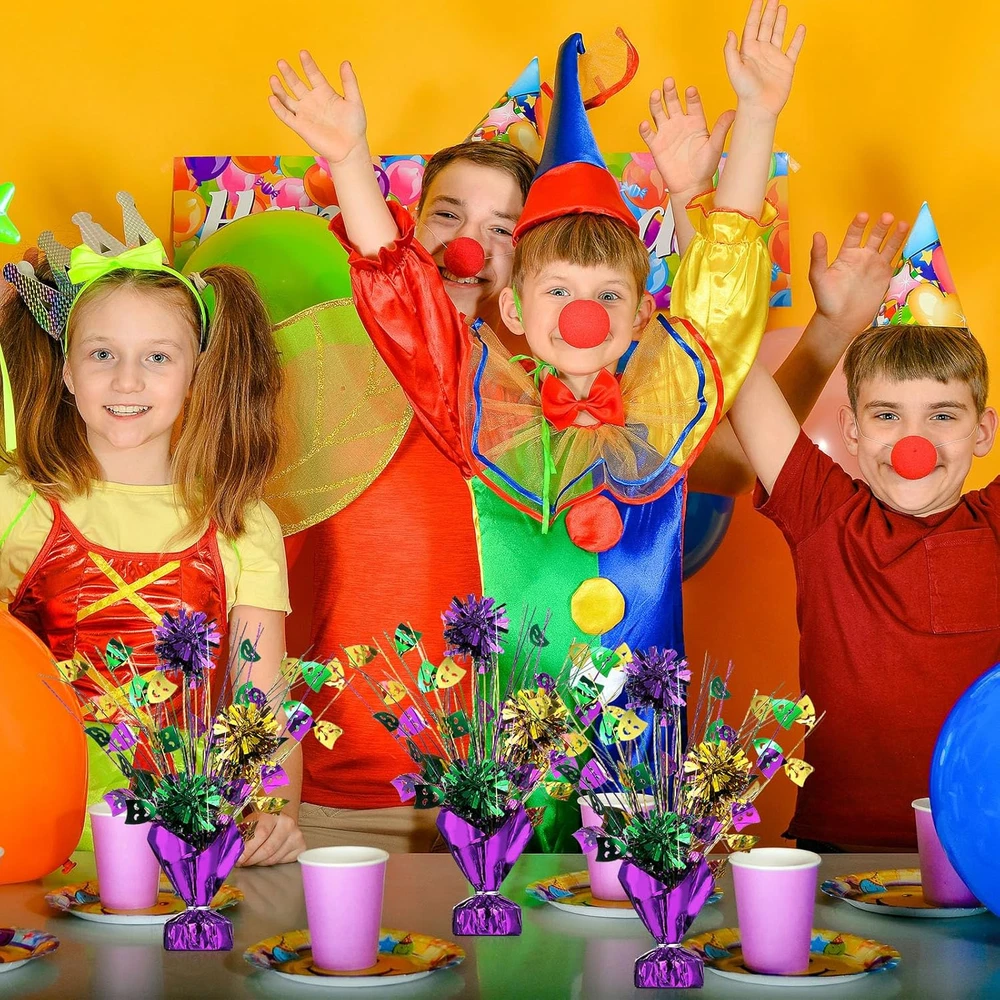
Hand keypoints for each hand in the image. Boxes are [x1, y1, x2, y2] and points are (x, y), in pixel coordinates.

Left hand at [237, 812, 305, 866]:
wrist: (279, 817)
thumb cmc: (261, 821)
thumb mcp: (248, 821)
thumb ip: (239, 834)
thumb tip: (228, 851)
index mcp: (273, 813)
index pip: (260, 834)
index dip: (248, 849)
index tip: (238, 859)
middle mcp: (287, 823)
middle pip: (267, 849)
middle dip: (251, 859)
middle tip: (242, 862)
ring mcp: (296, 835)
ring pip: (273, 858)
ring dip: (259, 862)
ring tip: (252, 858)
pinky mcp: (301, 846)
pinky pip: (282, 862)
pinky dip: (271, 863)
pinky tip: (266, 857)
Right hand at [268, 51, 367, 165]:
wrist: (350, 149)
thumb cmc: (354, 126)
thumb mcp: (354, 101)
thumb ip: (349, 82)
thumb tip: (345, 62)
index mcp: (324, 92)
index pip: (313, 74)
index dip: (308, 64)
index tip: (302, 53)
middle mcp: (312, 101)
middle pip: (296, 83)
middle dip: (288, 73)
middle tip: (281, 62)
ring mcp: (304, 113)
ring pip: (287, 98)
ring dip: (279, 89)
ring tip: (273, 78)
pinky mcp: (300, 126)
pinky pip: (286, 116)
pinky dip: (278, 108)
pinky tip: (272, 98)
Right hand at [639, 80, 734, 198]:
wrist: (691, 186)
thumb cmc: (705, 167)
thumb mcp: (715, 146)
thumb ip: (722, 128)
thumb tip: (734, 111)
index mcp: (695, 121)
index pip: (692, 103)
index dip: (691, 96)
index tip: (690, 90)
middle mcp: (680, 124)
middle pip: (672, 103)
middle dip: (670, 92)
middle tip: (669, 82)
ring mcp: (666, 133)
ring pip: (658, 113)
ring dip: (656, 104)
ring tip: (656, 94)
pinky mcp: (656, 146)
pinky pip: (648, 135)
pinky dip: (645, 129)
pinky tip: (646, 123)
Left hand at [723, 0, 805, 115]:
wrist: (759, 108)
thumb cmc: (745, 92)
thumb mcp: (734, 69)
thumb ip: (730, 50)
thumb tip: (730, 32)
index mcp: (748, 51)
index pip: (751, 25)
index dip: (755, 11)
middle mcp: (761, 52)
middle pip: (766, 26)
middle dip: (769, 11)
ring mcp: (774, 58)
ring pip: (778, 33)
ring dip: (780, 20)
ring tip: (782, 7)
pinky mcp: (786, 66)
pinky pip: (793, 49)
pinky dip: (798, 38)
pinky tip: (800, 28)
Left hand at [809, 212, 909, 341]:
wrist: (840, 321)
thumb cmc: (826, 300)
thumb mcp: (818, 276)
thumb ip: (818, 256)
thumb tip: (817, 234)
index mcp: (847, 255)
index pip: (854, 234)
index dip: (859, 224)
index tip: (864, 215)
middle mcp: (864, 258)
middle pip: (876, 236)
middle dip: (882, 226)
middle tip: (888, 217)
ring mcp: (877, 267)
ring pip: (890, 247)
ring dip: (897, 236)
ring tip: (903, 224)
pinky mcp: (887, 279)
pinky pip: (898, 264)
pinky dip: (905, 254)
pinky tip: (913, 244)